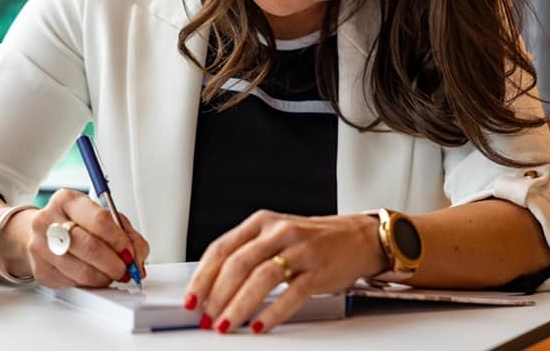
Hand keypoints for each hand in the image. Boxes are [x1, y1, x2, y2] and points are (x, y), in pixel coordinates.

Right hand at [3, 188, 149, 287]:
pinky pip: (72, 282)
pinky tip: (95, 276)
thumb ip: (126, 234)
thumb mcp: (104, 217)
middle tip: (126, 270)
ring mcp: (40, 246)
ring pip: (81, 269)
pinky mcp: (40, 270)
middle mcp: (49, 220)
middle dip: (114, 263)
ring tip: (112, 274)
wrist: (41, 232)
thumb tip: (138, 258)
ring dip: (104, 277)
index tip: (130, 253)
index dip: (119, 241)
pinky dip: (90, 284)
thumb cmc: (76, 223)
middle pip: (89, 246)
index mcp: (67, 200)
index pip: (99, 220)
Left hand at [183, 210, 384, 333]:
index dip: (203, 276)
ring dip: (239, 305)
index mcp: (261, 222)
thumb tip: (213, 287)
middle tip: (208, 317)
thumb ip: (247, 253)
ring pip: (260, 278)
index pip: (222, 248)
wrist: (357, 237)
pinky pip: (291, 294)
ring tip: (227, 324)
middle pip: (238, 264)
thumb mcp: (275, 236)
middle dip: (217, 295)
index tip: (192, 298)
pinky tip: (260, 325)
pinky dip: (272, 312)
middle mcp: (278, 232)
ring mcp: (300, 250)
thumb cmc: (313, 240)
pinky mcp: (319, 269)